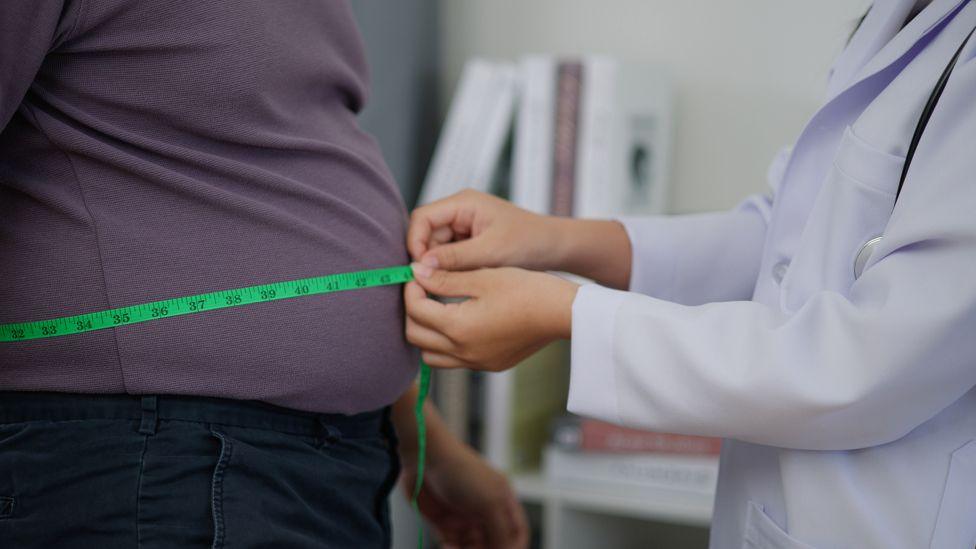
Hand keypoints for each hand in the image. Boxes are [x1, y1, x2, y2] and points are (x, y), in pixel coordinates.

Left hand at [402, 440, 528, 548]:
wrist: (424, 456)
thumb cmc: (462, 472)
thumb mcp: (490, 502)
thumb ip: (501, 532)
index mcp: (502, 502)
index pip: (516, 532)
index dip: (513, 547)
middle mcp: (485, 511)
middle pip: (493, 543)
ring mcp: (464, 517)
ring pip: (471, 547)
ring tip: (454, 548)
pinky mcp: (443, 522)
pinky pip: (451, 545)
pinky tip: (446, 545)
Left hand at [405, 264, 578, 370]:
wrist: (561, 312)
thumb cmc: (526, 289)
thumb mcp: (481, 277)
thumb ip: (444, 278)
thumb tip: (415, 272)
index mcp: (458, 328)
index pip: (415, 310)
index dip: (411, 288)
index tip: (419, 273)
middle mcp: (463, 352)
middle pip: (415, 337)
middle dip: (413, 311)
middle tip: (423, 289)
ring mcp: (477, 362)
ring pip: (431, 355)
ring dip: (426, 332)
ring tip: (438, 307)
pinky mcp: (490, 364)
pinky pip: (454, 360)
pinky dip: (447, 344)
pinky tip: (460, 321)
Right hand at [407, 189, 632, 289]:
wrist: (556, 248)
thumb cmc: (530, 242)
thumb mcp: (490, 252)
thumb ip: (454, 258)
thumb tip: (420, 266)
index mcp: (463, 203)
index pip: (422, 218)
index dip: (415, 242)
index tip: (419, 268)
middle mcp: (460, 211)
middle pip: (425, 233)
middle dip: (426, 257)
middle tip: (431, 282)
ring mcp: (464, 227)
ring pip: (435, 248)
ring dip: (439, 266)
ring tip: (450, 283)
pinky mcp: (469, 243)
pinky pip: (449, 256)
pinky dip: (450, 270)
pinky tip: (459, 282)